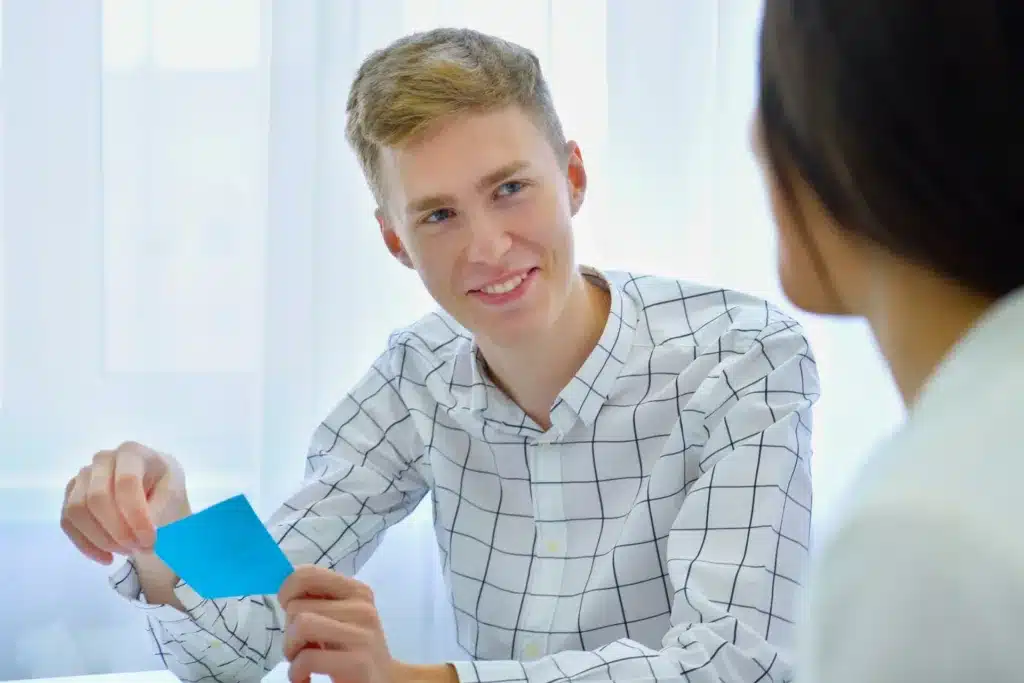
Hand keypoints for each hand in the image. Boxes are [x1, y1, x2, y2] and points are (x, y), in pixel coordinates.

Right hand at [60, 441, 188, 564]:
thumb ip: (157, 514)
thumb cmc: (166, 496)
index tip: (150, 540)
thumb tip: (141, 536)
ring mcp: (83, 476)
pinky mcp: (71, 495)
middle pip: (97, 497)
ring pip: (76, 510)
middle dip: (117, 531)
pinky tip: (107, 557)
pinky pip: (67, 522)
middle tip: (138, 548)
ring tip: (126, 551)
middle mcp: (104, 459)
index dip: (135, 515)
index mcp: (133, 453)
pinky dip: (86, 545)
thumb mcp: (172, 501)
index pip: (126, 482)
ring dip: (101, 539)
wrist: (156, 501)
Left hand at [280, 565, 401, 682]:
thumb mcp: (340, 617)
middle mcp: (362, 608)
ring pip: (301, 625)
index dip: (286, 591)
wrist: (384, 680)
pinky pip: (307, 658)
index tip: (288, 609)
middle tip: (301, 646)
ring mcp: (362, 634)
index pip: (308, 574)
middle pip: (297, 605)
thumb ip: (318, 600)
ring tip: (302, 661)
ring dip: (290, 649)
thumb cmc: (353, 648)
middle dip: (288, 630)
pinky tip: (306, 677)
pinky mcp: (357, 662)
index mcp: (356, 591)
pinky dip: (296, 672)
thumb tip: (283, 585)